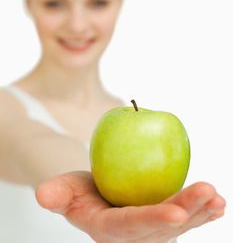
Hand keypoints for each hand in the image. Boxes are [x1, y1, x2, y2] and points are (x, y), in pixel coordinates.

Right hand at [36, 171, 225, 242]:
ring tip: (216, 197)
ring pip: (178, 226)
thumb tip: (43, 194)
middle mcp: (134, 236)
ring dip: (199, 213)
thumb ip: (57, 194)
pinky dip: (202, 214)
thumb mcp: (66, 190)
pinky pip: (185, 220)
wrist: (97, 195)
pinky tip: (218, 205)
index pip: (131, 227)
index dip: (153, 220)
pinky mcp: (163, 222)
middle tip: (208, 193)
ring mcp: (152, 231)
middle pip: (162, 227)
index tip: (176, 212)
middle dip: (186, 212)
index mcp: (109, 230)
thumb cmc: (82, 192)